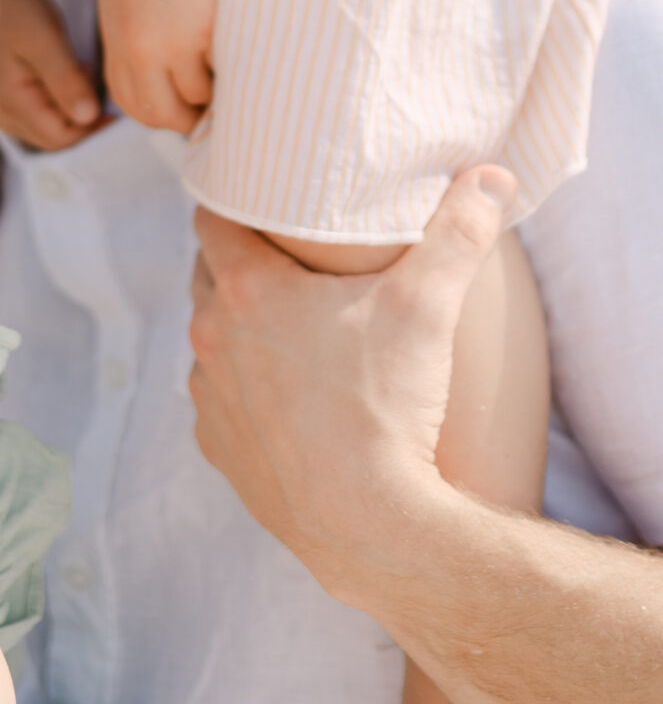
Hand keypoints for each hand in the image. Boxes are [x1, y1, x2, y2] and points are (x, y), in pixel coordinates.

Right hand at [0, 0, 102, 150]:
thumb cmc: (19, 10)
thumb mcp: (48, 41)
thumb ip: (67, 80)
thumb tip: (90, 117)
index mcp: (9, 104)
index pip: (62, 138)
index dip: (92, 125)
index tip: (112, 101)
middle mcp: (0, 116)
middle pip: (56, 138)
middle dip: (81, 115)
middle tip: (87, 73)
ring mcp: (0, 111)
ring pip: (50, 128)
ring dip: (71, 107)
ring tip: (75, 68)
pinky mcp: (5, 102)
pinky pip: (40, 116)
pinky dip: (59, 101)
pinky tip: (62, 73)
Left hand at [98, 0, 224, 129]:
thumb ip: (134, 32)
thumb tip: (156, 62)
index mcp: (117, 42)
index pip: (133, 103)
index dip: (162, 110)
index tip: (185, 104)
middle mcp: (139, 52)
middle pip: (164, 114)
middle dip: (191, 116)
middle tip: (217, 98)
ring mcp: (172, 46)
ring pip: (201, 96)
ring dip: (218, 85)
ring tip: (234, 61)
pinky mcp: (205, 31)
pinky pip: (227, 69)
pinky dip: (237, 62)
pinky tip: (245, 41)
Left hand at [186, 166, 512, 602]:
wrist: (373, 528)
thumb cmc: (391, 407)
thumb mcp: (430, 304)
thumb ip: (459, 231)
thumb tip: (493, 176)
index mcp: (245, 290)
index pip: (214, 217)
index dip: (236, 203)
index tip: (263, 201)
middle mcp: (211, 338)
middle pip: (211, 276)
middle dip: (243, 263)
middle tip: (292, 262)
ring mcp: (210, 398)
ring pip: (214, 342)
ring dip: (242, 332)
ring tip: (295, 332)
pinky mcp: (221, 450)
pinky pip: (222, 403)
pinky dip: (246, 393)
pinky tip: (289, 398)